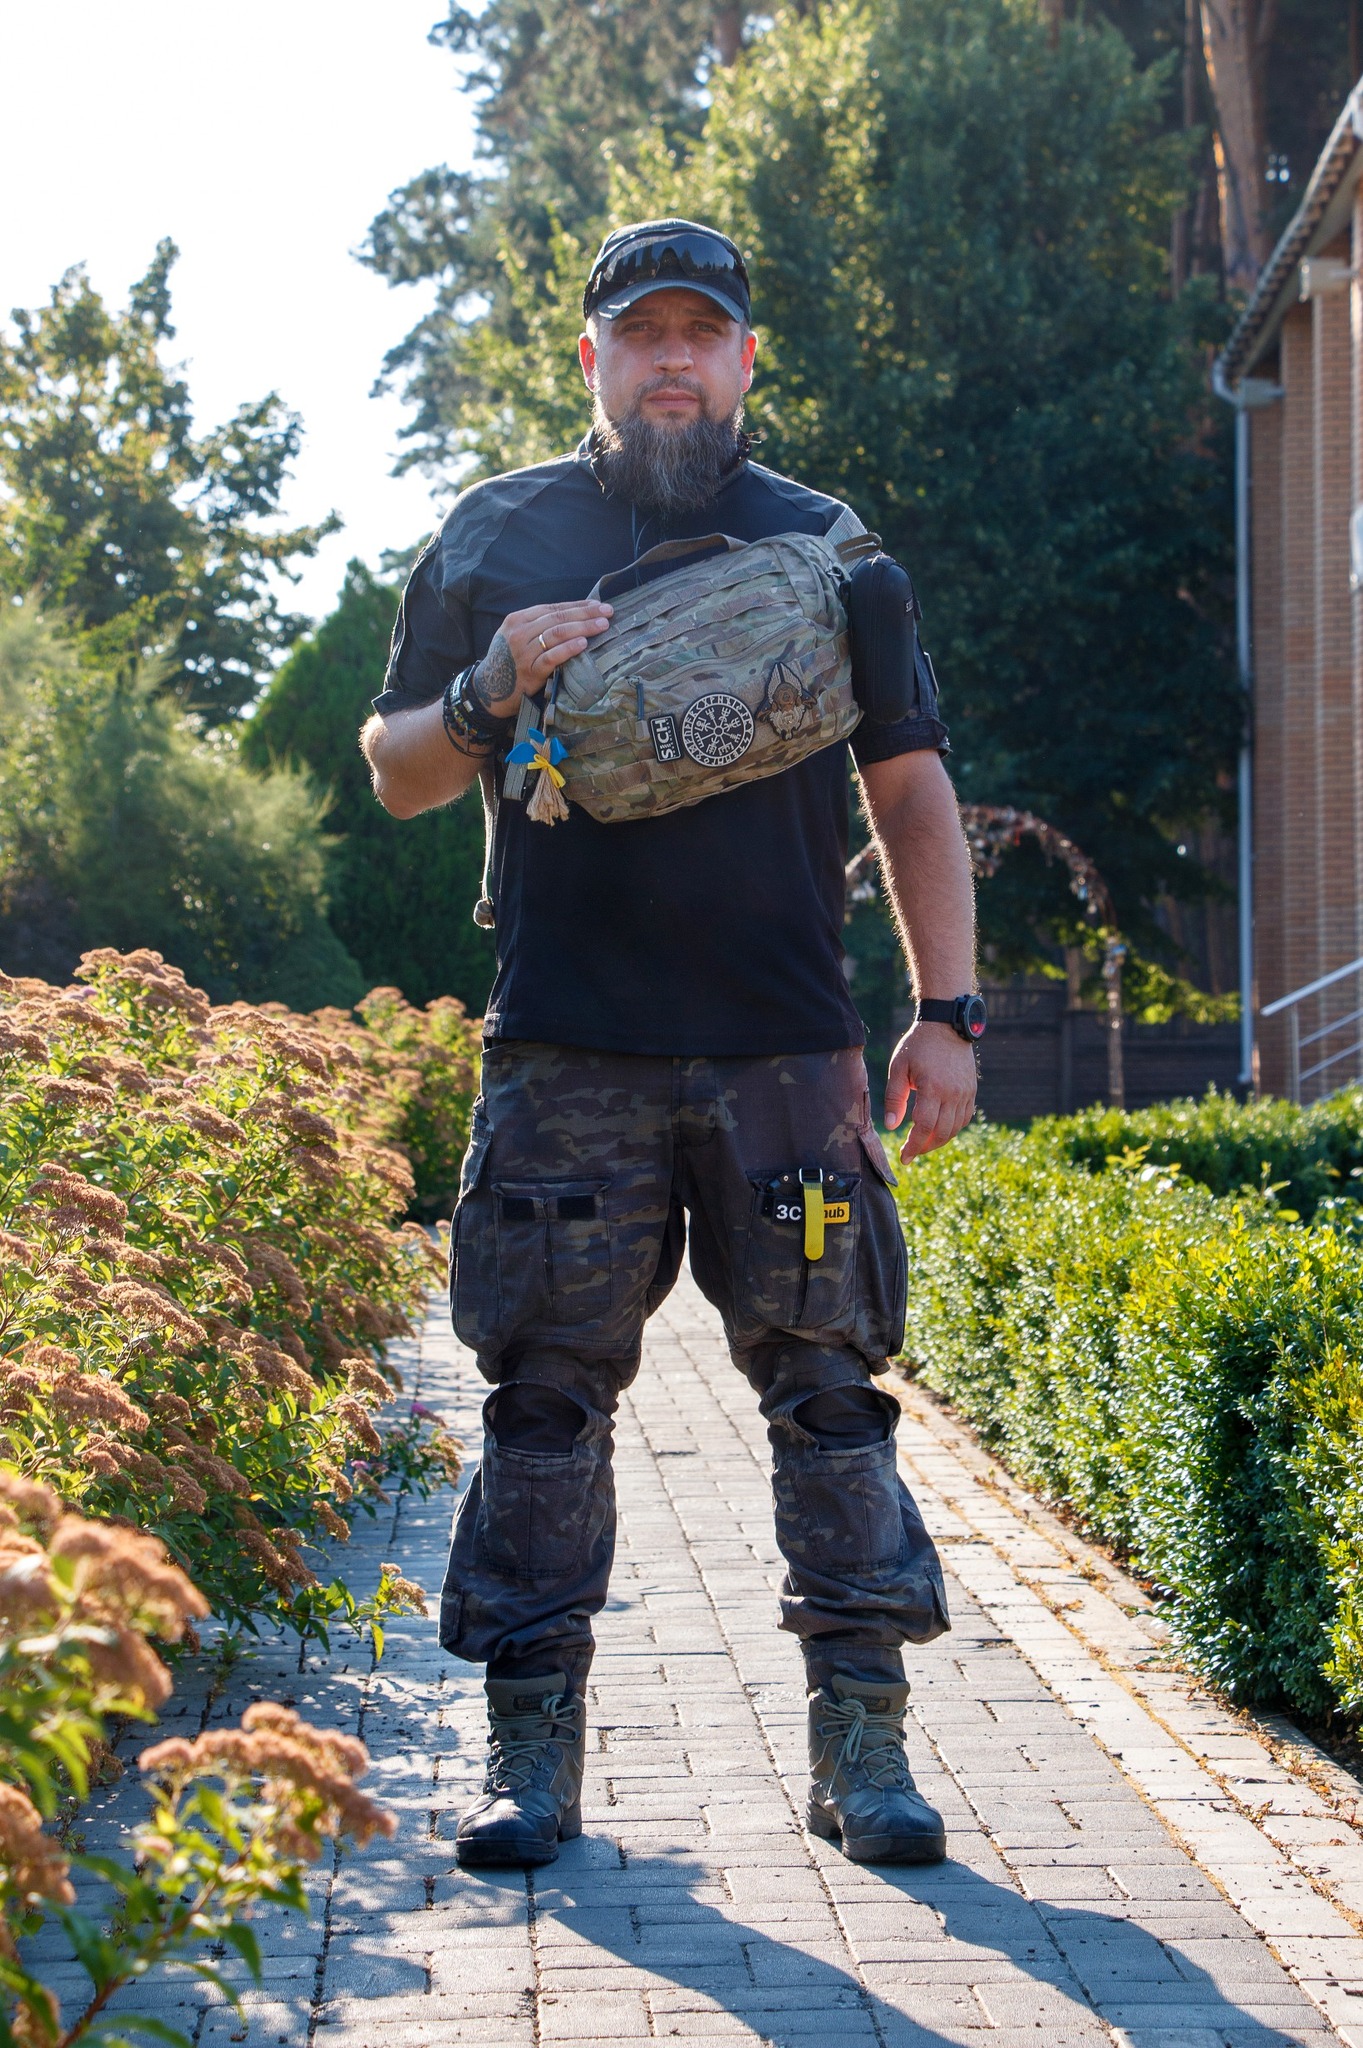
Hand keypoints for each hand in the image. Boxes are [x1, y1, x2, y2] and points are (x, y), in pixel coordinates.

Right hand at [470, 600, 612, 720]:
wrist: (488, 689)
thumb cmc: (509, 661)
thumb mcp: (518, 636)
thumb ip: (539, 626)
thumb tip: (574, 617)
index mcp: (518, 619)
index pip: (553, 608)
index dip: (577, 605)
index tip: (598, 605)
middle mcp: (519, 632)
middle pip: (557, 618)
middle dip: (585, 614)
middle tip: (607, 612)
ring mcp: (523, 652)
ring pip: (556, 634)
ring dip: (582, 628)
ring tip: (602, 625)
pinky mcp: (528, 672)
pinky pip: (551, 657)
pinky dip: (568, 649)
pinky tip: (583, 644)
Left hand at [884, 1023, 976, 1160]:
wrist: (946, 1025)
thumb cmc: (918, 1045)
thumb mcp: (899, 1068)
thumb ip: (894, 1097)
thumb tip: (892, 1125)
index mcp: (933, 1088)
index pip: (924, 1127)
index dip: (914, 1146)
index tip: (904, 1157)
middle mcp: (953, 1093)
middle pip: (941, 1132)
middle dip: (925, 1147)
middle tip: (910, 1153)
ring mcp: (966, 1092)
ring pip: (955, 1128)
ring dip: (939, 1140)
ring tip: (922, 1143)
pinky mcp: (971, 1090)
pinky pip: (965, 1118)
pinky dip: (952, 1129)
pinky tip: (939, 1130)